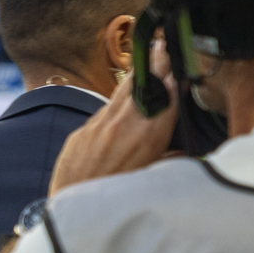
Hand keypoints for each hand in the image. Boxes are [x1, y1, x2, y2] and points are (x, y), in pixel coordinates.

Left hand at [50, 45, 177, 194]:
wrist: (74, 208)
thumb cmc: (119, 197)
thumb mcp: (151, 178)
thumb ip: (167, 161)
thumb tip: (179, 153)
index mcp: (149, 135)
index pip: (165, 96)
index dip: (170, 76)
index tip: (176, 58)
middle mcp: (124, 124)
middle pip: (142, 85)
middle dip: (153, 64)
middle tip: (160, 44)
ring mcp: (99, 126)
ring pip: (121, 94)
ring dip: (135, 76)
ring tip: (146, 57)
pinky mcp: (81, 132)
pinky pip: (102, 113)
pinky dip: (115, 103)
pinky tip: (122, 95)